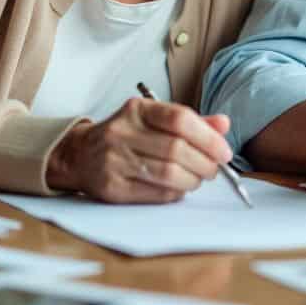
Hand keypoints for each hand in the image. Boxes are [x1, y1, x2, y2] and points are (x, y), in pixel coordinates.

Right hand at [46, 98, 232, 203]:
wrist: (81, 155)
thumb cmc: (127, 136)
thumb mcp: (155, 119)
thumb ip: (191, 122)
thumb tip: (223, 125)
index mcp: (137, 110)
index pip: (180, 119)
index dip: (209, 137)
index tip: (224, 151)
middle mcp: (122, 132)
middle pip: (177, 150)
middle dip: (205, 163)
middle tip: (213, 169)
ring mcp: (114, 161)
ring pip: (169, 175)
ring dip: (193, 180)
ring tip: (198, 178)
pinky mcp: (112, 187)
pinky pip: (156, 194)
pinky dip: (175, 193)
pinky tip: (178, 188)